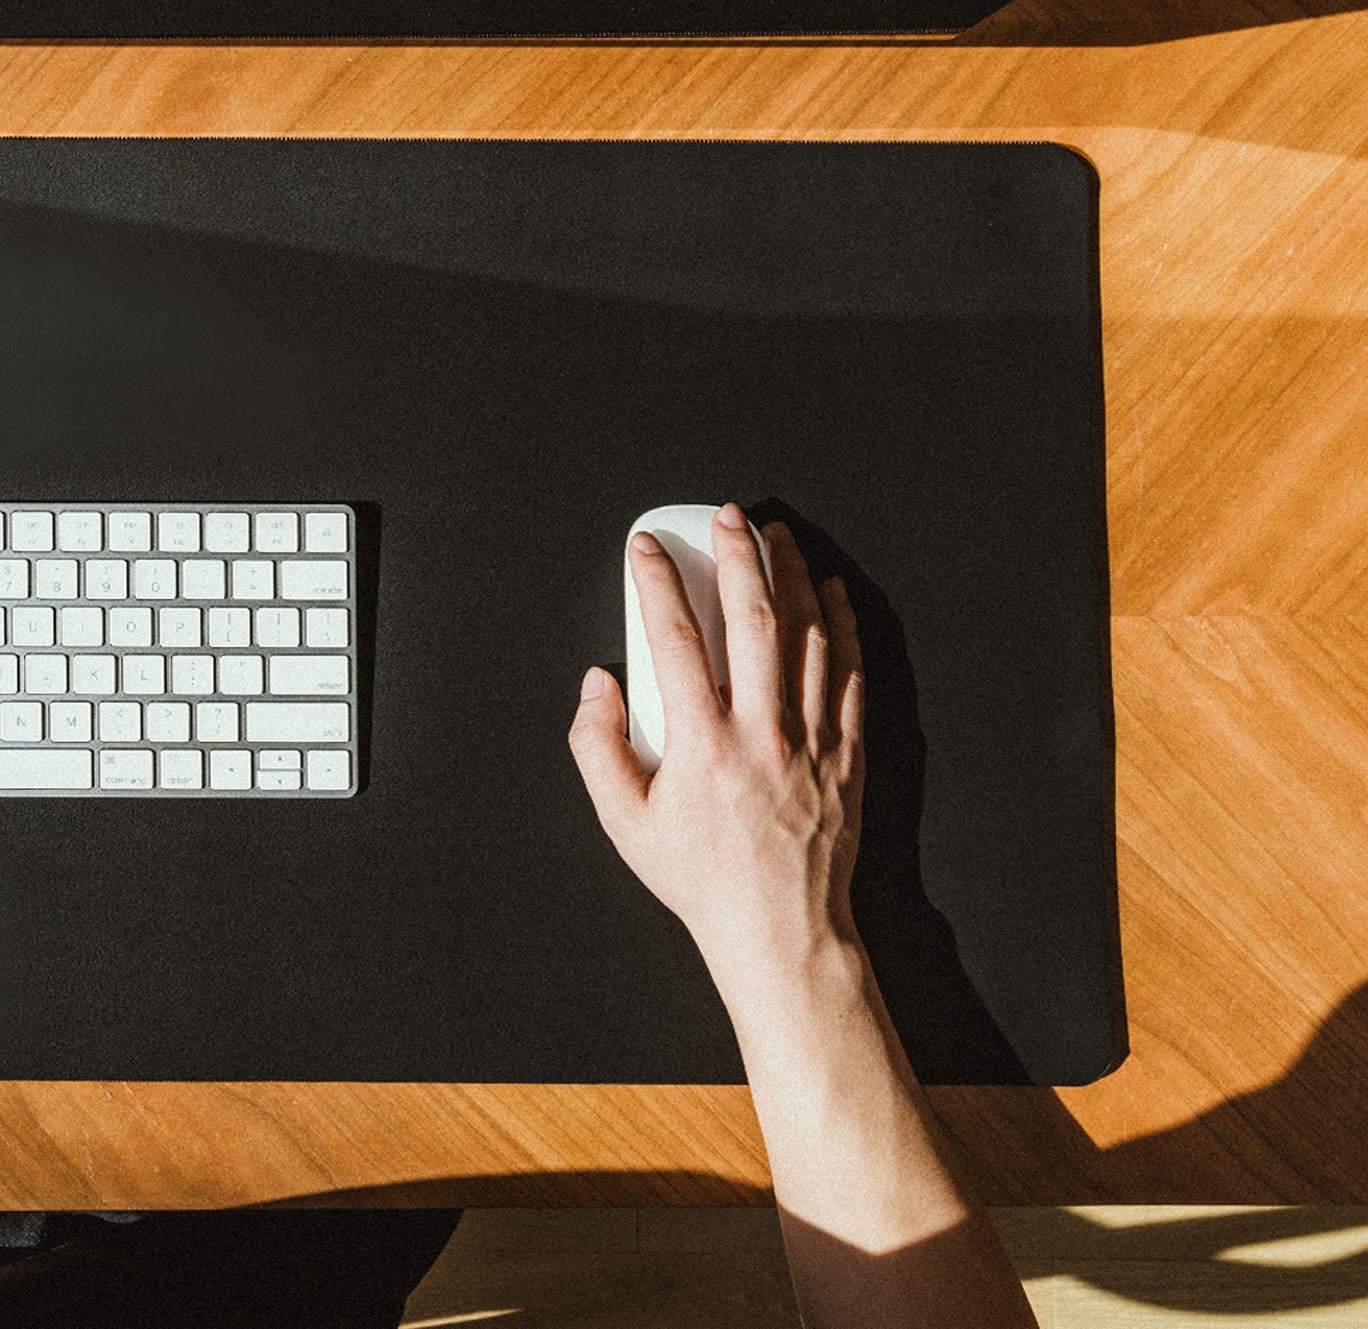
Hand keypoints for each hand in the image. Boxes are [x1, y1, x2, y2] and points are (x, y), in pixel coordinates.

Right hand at [567, 504, 864, 1000]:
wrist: (780, 930)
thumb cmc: (701, 880)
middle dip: (736, 553)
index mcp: (700, 744)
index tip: (645, 550)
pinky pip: (851, 671)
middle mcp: (761, 731)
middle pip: (752, 616)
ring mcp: (812, 739)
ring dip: (793, 574)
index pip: (673, 637)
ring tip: (778, 537)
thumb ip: (596, 747)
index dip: (655, 581)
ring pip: (809, 633)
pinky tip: (831, 593)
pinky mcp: (848, 752)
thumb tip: (599, 684)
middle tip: (726, 517)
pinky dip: (842, 624)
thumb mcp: (624, 823)